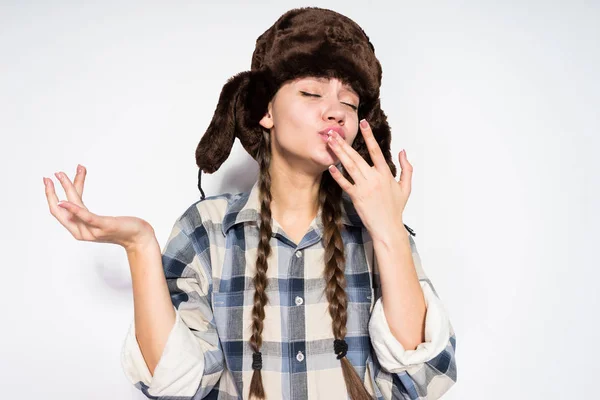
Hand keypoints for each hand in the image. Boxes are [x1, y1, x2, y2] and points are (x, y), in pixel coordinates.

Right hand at [44, 165, 154, 251]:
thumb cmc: (122, 227)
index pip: (60, 211)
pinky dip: (74, 208)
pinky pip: (86, 216)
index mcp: (79, 230)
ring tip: (61, 175)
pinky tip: (65, 200)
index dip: (51, 196)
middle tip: (50, 176)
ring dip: (66, 189)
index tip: (49, 180)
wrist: (139, 238)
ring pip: (73, 207)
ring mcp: (92, 231)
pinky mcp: (103, 226)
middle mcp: (81, 232)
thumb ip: (86, 212)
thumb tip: (79, 197)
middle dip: (51, 193)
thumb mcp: (100, 218)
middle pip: (60, 211)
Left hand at [325, 119, 411, 241]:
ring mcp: (364, 187)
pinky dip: (337, 175)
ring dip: (338, 153)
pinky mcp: (356, 197)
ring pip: (349, 166)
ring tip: (330, 142)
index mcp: (385, 174)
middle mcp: (374, 178)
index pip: (376, 150)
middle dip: (344, 143)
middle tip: (333, 132)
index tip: (363, 123)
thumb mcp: (406, 187)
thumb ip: (406, 168)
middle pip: (357, 156)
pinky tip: (330, 166)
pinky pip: (345, 183)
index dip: (369, 136)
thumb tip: (403, 151)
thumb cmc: (396, 209)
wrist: (388, 228)